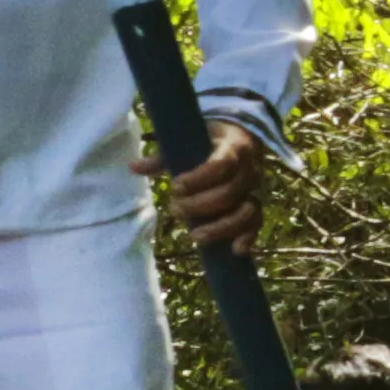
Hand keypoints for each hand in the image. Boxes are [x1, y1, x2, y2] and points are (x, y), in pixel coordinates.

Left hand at [165, 114, 270, 251]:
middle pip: (229, 193)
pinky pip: (257, 224)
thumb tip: (132, 167)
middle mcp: (250, 170)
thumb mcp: (189, 143)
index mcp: (234, 148)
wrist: (243, 139)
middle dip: (200, 205)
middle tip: (174, 209)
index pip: (221, 165)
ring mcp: (256, 190)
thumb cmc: (209, 142)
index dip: (198, 178)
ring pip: (245, 213)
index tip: (175, 187)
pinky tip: (234, 250)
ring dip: (220, 228)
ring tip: (194, 236)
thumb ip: (163, 157)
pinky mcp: (257, 206)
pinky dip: (248, 238)